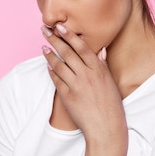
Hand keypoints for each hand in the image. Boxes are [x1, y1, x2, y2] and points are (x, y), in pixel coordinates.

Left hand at [41, 23, 126, 144]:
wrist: (106, 129)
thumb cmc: (111, 106)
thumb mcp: (110, 82)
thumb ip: (103, 66)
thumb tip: (100, 50)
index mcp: (99, 70)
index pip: (82, 47)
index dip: (69, 35)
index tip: (60, 26)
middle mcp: (87, 76)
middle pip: (67, 53)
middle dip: (54, 39)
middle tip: (45, 30)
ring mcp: (76, 86)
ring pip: (59, 65)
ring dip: (49, 54)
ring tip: (43, 46)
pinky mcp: (67, 97)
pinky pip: (56, 80)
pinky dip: (51, 71)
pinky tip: (47, 65)